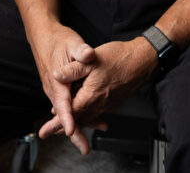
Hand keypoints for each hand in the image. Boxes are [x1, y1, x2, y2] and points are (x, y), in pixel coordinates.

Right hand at [28, 24, 96, 152]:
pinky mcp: (59, 91)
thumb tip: (88, 54)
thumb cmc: (58, 39)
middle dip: (73, 132)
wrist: (44, 37)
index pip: (62, 101)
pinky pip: (68, 107)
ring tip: (90, 140)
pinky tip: (92, 121)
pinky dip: (78, 116)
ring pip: (66, 113)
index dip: (67, 117)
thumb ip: (80, 50)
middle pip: (63, 114)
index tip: (72, 129)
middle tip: (84, 148)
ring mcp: (55, 91)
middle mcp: (53, 89)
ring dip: (78, 126)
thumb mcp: (71, 42)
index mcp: (56, 79)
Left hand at [38, 37, 156, 153]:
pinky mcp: (113, 101)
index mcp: (92, 94)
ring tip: (64, 125)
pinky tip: (83, 112)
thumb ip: (72, 69)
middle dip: (63, 127)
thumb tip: (56, 75)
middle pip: (78, 119)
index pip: (71, 113)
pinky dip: (87, 116)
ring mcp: (108, 104)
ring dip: (76, 121)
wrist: (142, 60)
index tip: (47, 129)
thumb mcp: (91, 59)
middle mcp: (100, 103)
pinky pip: (97, 113)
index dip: (57, 121)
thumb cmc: (119, 58)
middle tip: (49, 131)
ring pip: (88, 117)